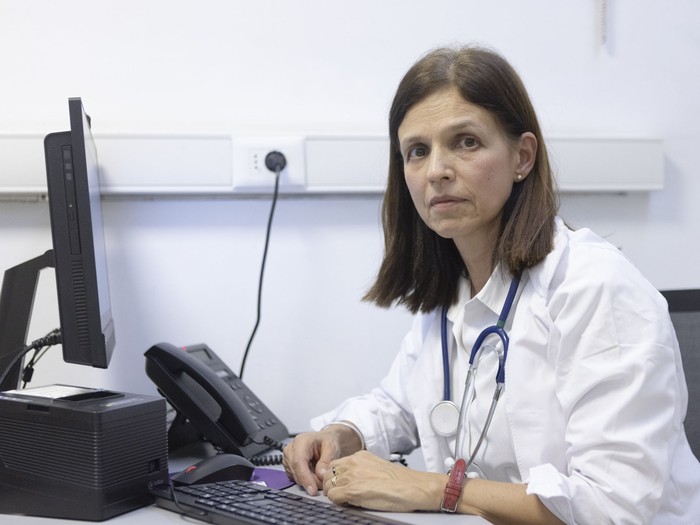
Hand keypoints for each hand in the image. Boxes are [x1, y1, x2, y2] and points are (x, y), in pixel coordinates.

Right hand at [283, 425, 360, 495]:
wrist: (325, 440)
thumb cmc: (328, 441)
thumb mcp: (332, 448)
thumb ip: (326, 461)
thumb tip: (321, 475)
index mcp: (301, 441)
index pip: (299, 462)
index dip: (305, 478)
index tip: (313, 490)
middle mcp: (291, 449)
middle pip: (297, 473)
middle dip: (312, 481)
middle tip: (325, 481)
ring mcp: (288, 459)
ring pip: (297, 478)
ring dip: (310, 481)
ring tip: (321, 472)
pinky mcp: (288, 467)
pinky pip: (296, 479)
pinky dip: (307, 480)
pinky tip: (314, 472)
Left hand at [323, 450, 445, 512]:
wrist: (414, 487)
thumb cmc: (401, 481)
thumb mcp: (376, 467)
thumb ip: (361, 469)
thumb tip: (351, 479)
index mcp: (359, 456)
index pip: (335, 464)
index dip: (335, 476)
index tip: (339, 484)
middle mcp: (353, 463)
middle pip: (328, 474)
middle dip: (331, 485)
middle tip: (340, 494)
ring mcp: (352, 476)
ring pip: (328, 485)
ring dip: (333, 493)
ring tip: (345, 499)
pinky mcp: (353, 490)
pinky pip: (333, 497)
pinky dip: (337, 502)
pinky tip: (349, 503)